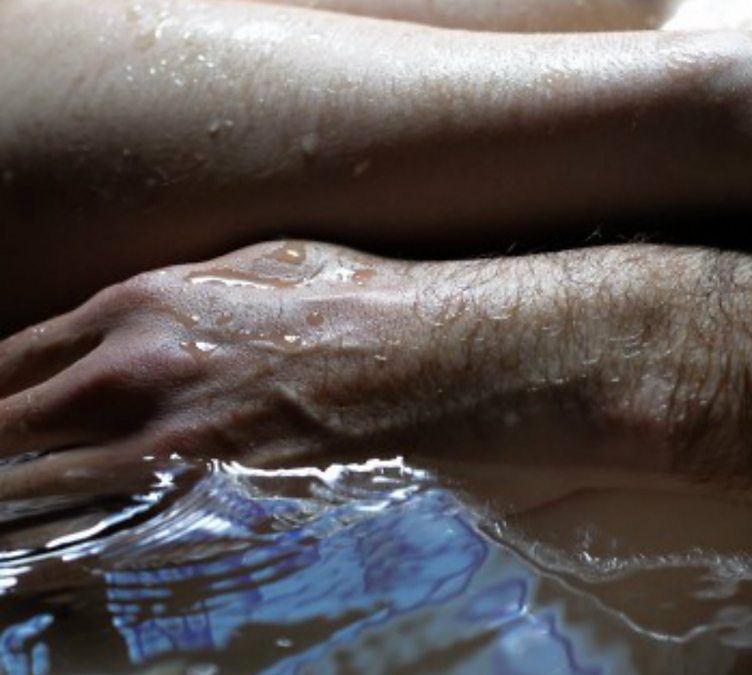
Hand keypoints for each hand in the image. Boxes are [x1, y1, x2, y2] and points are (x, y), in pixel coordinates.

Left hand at [0, 241, 459, 503]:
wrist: (416, 358)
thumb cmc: (348, 301)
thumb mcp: (248, 266)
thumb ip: (174, 300)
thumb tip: (143, 323)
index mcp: (140, 304)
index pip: (19, 353)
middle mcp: (132, 370)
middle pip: (11, 420)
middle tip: (1, 452)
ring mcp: (164, 437)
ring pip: (42, 479)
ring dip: (21, 488)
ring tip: (17, 498)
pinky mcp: (203, 487)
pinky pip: (109, 515)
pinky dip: (76, 522)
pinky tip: (66, 531)